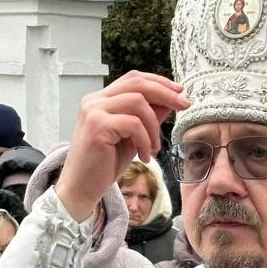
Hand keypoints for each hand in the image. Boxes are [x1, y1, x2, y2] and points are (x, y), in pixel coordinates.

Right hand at [55, 71, 189, 222]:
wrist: (82, 189)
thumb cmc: (104, 166)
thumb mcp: (132, 138)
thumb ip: (147, 118)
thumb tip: (171, 101)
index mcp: (101, 100)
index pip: (134, 79)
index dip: (159, 82)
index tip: (180, 92)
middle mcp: (94, 100)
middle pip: (137, 83)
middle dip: (166, 93)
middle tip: (184, 105)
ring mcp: (94, 111)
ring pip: (138, 102)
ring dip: (154, 126)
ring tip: (154, 148)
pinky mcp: (97, 126)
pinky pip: (133, 124)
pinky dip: (145, 140)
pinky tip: (144, 156)